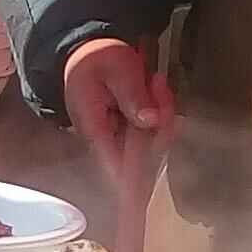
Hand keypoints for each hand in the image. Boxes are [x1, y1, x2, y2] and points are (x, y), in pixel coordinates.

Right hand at [59, 37, 171, 180]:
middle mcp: (107, 140)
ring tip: (156, 82)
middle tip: (158, 87)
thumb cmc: (97, 60)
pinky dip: (162, 113)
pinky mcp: (131, 132)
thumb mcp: (117, 69)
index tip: (147, 200)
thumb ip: (132, 95)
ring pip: (153, 145)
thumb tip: (149, 121)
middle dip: (161, 125)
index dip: (134, 184)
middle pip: (143, 155)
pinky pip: (154, 134)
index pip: (116, 165)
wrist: (88, 51)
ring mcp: (120, 138)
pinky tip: (157, 89)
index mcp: (95, 128)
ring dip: (163, 115)